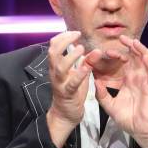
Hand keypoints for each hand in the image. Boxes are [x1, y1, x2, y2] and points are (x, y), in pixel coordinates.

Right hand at [46, 31, 101, 147]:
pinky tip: (86, 67)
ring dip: (70, 56)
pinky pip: (72, 83)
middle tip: (77, 35)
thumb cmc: (71, 92)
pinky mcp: (67, 93)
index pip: (54, 46)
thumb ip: (85, 63)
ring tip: (81, 48)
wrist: (65, 114)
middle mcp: (55, 73)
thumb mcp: (79, 75)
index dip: (62, 36)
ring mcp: (60, 83)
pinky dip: (79, 74)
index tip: (75, 32)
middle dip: (64, 40)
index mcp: (56, 66)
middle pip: (53, 52)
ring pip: (60, 66)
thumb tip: (95, 50)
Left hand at [95, 35, 147, 147]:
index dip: (113, 57)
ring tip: (131, 41)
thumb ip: (102, 94)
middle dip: (125, 47)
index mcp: (126, 81)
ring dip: (138, 49)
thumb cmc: (127, 118)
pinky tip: (143, 53)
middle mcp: (136, 78)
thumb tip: (95, 81)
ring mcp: (144, 80)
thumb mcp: (109, 105)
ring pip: (144, 59)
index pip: (120, 64)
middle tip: (116, 41)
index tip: (102, 53)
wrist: (139, 130)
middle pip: (132, 57)